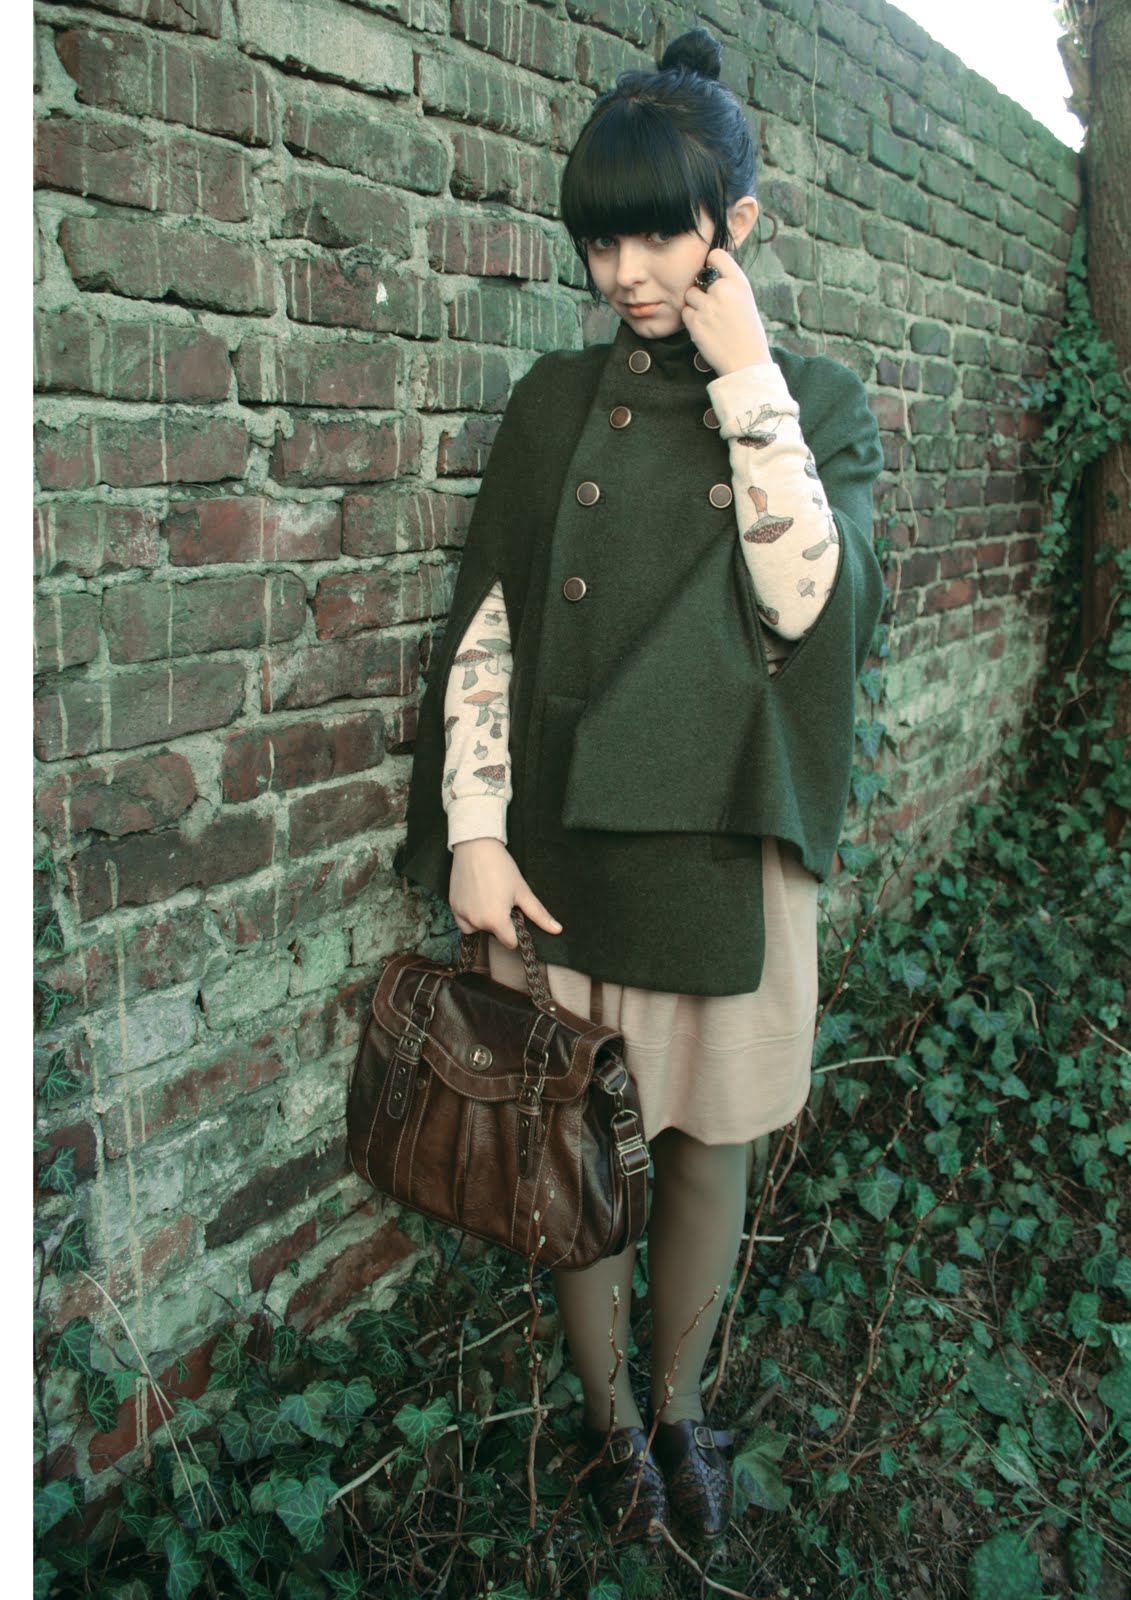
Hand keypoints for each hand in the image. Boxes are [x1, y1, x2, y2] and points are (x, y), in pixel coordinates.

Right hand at [449, 838, 561, 947]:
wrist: (476, 846)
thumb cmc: (501, 867)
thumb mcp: (523, 891)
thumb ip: (539, 914)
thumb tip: (557, 930)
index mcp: (496, 920)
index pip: (510, 942)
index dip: (516, 930)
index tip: (515, 913)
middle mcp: (476, 922)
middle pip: (494, 933)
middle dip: (500, 922)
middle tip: (501, 898)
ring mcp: (462, 915)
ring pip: (477, 928)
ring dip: (484, 919)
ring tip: (488, 896)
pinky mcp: (452, 907)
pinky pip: (463, 921)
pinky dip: (470, 914)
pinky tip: (477, 897)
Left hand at [681, 247, 771, 375]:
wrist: (746, 362)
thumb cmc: (747, 331)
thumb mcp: (745, 299)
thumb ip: (728, 284)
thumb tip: (706, 272)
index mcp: (739, 282)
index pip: (716, 255)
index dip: (710, 265)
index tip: (712, 277)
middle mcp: (723, 290)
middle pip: (699, 279)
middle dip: (703, 292)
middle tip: (716, 310)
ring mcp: (708, 306)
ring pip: (690, 296)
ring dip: (695, 306)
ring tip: (711, 320)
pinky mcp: (695, 322)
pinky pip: (685, 313)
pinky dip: (692, 321)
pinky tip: (706, 330)